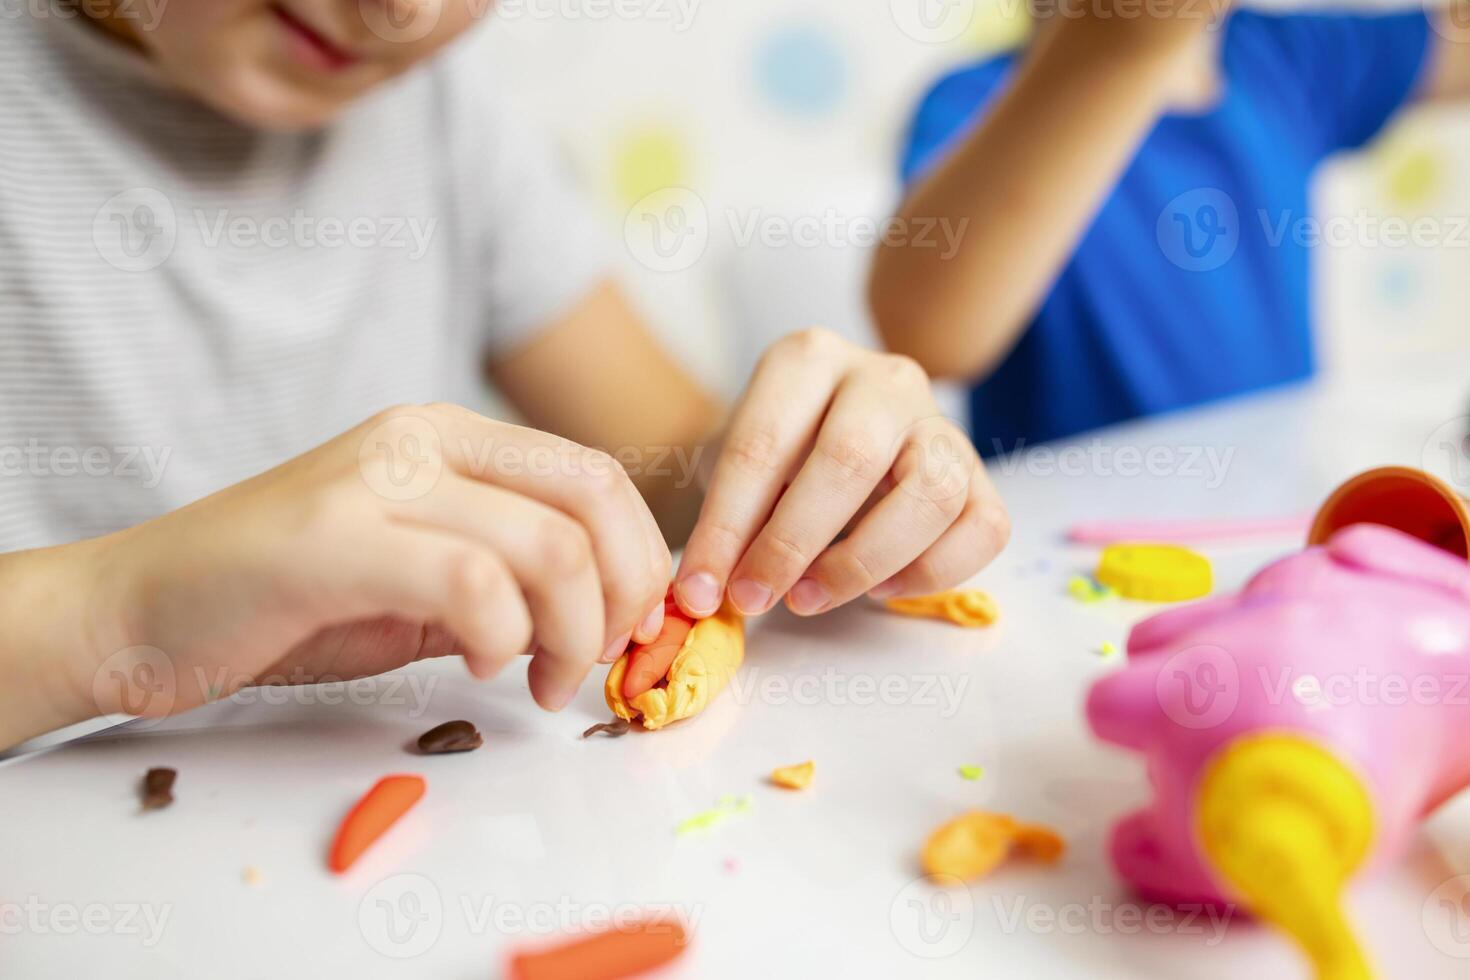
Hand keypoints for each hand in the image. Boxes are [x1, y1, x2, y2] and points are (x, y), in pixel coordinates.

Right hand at [50, 403, 670, 733]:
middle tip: (596, 661)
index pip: (596, 476)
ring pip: (549, 545)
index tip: (631, 629)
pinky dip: (504, 640)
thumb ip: (507, 577)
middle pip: (593, 498)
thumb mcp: (420, 578)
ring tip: (540, 680)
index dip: (641, 558)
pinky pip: (474, 584)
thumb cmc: (284, 603)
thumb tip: (605, 613)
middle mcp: (419, 438)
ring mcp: (376, 480)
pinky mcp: (333, 539)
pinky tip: (477, 667)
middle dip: (624, 594)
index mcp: (447, 435)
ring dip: (572, 633)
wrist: (138, 609)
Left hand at [674, 328, 1008, 618]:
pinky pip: (982, 527)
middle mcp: (883, 378)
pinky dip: (931, 573)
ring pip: (931, 492)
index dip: (726, 527)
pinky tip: (880, 589)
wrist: (840, 431)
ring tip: (811, 598)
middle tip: (753, 598)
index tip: (701, 591)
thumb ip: (729, 522)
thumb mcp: (740, 470)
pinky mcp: (982, 473)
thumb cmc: (781, 456)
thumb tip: (709, 592)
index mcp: (807, 358)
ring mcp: (941, 422)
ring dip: (863, 562)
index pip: (762, 444)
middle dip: (791, 543)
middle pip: (849, 459)